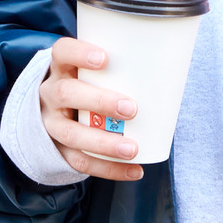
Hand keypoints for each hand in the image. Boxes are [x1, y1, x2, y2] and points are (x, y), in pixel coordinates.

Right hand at [40, 37, 142, 181]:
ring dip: (103, 142)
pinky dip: (108, 169)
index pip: (62, 52)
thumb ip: (120, 70)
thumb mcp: (91, 72)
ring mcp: (50, 123)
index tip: (105, 58)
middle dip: (99, 101)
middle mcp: (50, 94)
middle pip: (66, 94)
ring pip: (71, 133)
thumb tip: (172, 67)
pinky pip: (79, 161)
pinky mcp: (57, 149)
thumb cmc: (86, 86)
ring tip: (132, 149)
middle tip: (131, 109)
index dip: (79, 53)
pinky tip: (134, 170)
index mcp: (61, 68)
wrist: (53, 113)